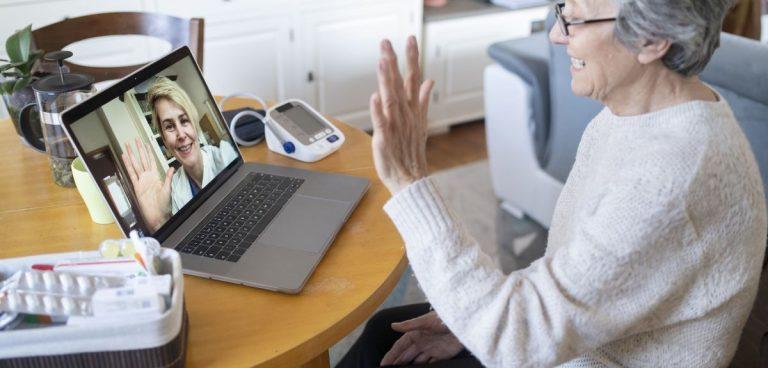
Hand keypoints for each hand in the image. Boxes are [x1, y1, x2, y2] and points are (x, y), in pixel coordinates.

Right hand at [121, 138, 173, 231]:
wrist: (157, 215)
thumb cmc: (164, 205)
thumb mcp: (168, 189)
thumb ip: (168, 178)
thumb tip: (172, 168)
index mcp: (156, 176)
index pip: (151, 161)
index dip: (149, 152)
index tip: (146, 144)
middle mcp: (148, 177)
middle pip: (142, 160)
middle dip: (138, 150)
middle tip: (135, 140)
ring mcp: (141, 181)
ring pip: (135, 164)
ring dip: (131, 155)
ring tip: (128, 146)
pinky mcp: (136, 186)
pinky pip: (131, 173)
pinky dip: (127, 165)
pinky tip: (125, 157)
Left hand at [370, 36, 434, 194]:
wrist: (411, 178)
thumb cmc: (412, 152)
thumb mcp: (420, 122)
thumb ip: (422, 99)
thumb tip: (429, 80)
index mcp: (413, 109)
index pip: (413, 78)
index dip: (412, 58)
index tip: (410, 39)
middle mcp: (405, 114)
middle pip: (400, 84)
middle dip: (394, 62)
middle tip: (387, 43)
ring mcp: (396, 126)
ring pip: (391, 98)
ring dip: (387, 80)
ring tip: (383, 62)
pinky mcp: (385, 139)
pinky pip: (381, 122)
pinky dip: (378, 110)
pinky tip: (375, 96)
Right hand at [380, 311, 463, 365]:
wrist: (463, 323)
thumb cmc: (443, 318)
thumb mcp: (425, 321)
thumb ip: (409, 325)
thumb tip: (392, 325)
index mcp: (416, 333)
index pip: (400, 346)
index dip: (391, 355)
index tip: (383, 364)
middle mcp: (422, 342)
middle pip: (406, 355)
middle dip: (398, 362)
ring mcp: (431, 349)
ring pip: (417, 360)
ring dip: (410, 366)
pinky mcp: (442, 354)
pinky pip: (430, 363)